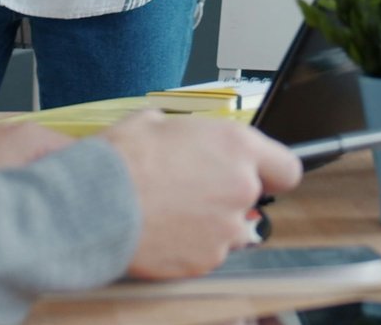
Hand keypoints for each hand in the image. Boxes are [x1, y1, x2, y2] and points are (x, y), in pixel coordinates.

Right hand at [100, 112, 302, 278]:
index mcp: (236, 147)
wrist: (94, 204)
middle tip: (190, 189)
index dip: (271, 170)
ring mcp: (226, 229)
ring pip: (230, 227)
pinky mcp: (206, 259)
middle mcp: (240, 188)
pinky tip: (163, 231)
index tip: (259, 173)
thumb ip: (191, 133)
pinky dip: (191, 244)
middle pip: (252, 197)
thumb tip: (189, 139)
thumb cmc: (121, 160)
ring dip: (210, 221)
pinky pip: (208, 251)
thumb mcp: (157, 122)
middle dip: (227, 194)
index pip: (286, 167)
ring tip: (171, 211)